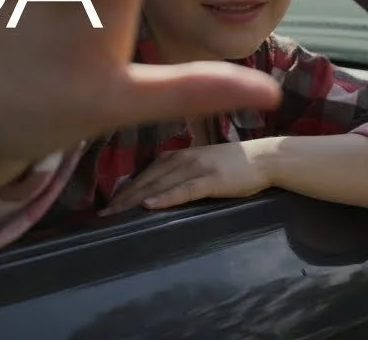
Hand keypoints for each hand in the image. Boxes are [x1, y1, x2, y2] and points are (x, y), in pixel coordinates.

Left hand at [101, 138, 282, 213]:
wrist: (264, 158)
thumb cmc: (234, 163)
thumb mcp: (201, 162)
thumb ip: (179, 172)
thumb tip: (155, 189)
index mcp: (179, 154)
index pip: (145, 172)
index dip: (125, 187)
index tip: (107, 202)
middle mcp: (183, 158)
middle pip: (147, 178)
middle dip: (123, 196)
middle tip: (103, 213)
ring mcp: (197, 168)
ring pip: (160, 183)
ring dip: (136, 198)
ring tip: (117, 212)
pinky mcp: (212, 180)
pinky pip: (184, 190)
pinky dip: (165, 197)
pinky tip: (150, 205)